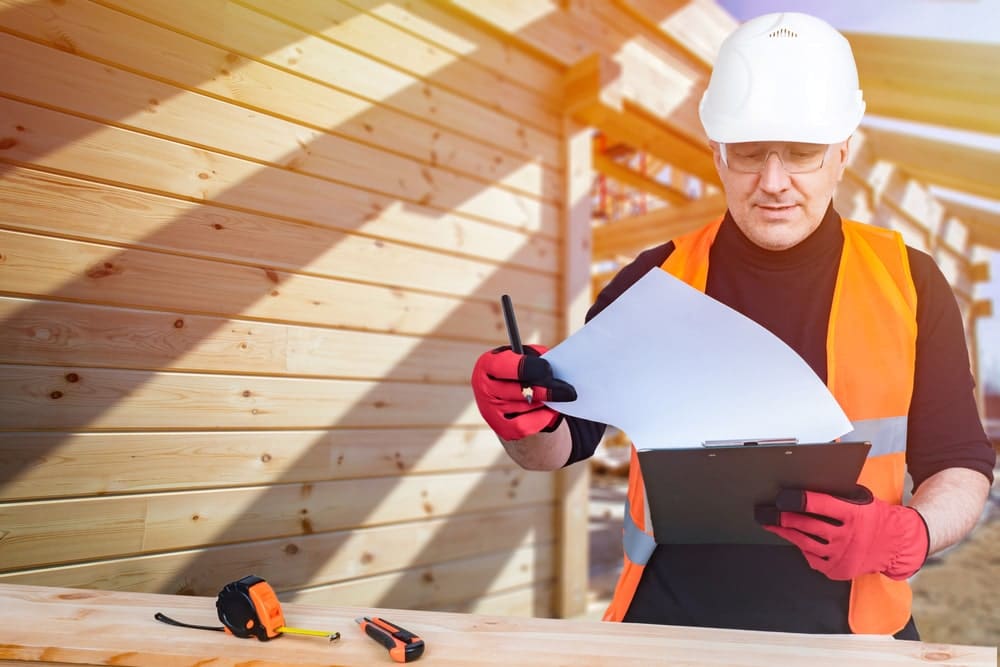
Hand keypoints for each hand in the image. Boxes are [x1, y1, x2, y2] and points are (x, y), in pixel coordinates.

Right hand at [471, 344, 576, 440]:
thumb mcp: (527, 359)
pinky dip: (542, 418)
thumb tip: (555, 365)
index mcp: (487, 364)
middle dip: (547, 390)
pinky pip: (528, 425)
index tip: (549, 370)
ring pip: (527, 407)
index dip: (529, 368)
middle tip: (569, 391)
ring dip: (545, 403)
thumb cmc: (523, 375)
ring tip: (553, 398)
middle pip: (521, 389)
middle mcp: (484, 388)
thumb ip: (536, 357)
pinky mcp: (502, 429)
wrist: (514, 405)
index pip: (506, 366)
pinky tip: (547, 412)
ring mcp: (490, 411)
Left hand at [755, 486, 928, 580]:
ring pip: (805, 543)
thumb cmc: (874, 517)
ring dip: (786, 532)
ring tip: (771, 524)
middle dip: (782, 517)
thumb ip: (836, 494)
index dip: (796, 500)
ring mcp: (842, 556)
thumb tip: (806, 483)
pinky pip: (812, 558)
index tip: (780, 497)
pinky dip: (803, 548)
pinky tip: (795, 538)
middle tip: (765, 511)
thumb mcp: (861, 499)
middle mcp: (848, 537)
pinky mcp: (838, 570)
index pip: (818, 505)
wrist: (896, 545)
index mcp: (853, 515)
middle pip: (806, 526)